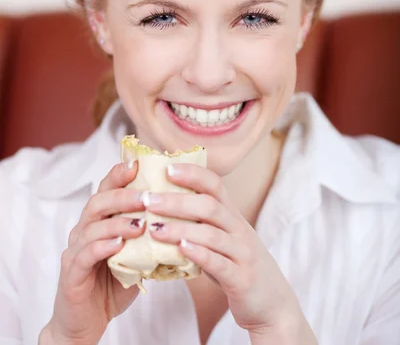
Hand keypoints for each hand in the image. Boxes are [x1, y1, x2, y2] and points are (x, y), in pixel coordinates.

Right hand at [41, 161, 145, 344]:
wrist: (86, 321)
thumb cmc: (113, 284)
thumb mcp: (135, 255)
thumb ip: (148, 235)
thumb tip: (180, 216)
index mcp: (99, 221)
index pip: (107, 189)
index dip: (119, 174)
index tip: (138, 163)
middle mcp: (84, 230)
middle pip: (99, 202)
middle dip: (123, 196)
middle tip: (146, 196)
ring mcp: (75, 250)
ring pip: (92, 227)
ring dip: (117, 222)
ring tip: (141, 223)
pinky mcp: (71, 273)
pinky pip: (84, 255)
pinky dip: (102, 248)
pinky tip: (118, 245)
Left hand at [145, 163, 311, 337]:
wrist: (274, 305)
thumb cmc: (237, 268)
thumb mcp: (222, 240)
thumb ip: (200, 225)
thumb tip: (159, 210)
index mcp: (232, 217)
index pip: (215, 185)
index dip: (192, 173)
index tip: (167, 168)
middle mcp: (239, 230)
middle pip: (209, 205)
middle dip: (176, 200)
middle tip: (147, 200)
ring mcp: (242, 254)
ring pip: (211, 233)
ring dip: (180, 228)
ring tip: (153, 228)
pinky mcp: (241, 279)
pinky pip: (219, 263)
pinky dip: (198, 254)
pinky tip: (180, 249)